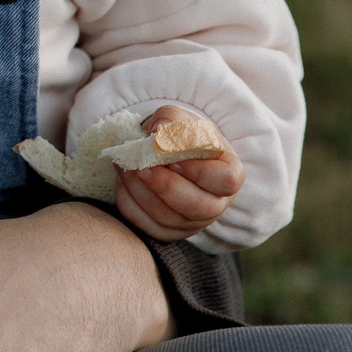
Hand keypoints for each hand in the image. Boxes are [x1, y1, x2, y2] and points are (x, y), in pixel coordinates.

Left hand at [114, 105, 243, 241]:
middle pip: (197, 206)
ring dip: (141, 193)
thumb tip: (158, 132)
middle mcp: (216, 203)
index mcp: (229, 174)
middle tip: (141, 167)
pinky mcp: (168, 232)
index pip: (226, 180)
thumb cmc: (179, 136)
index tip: (173, 159)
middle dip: (165, 186)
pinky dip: (130, 204)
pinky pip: (147, 226)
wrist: (166, 154)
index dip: (199, 172)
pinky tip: (123, 182)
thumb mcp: (178, 119)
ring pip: (169, 218)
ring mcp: (193, 222)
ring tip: (126, 168)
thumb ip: (171, 121)